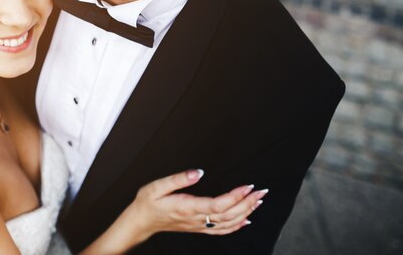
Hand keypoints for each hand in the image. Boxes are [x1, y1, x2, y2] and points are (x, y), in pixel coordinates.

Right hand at [128, 170, 267, 238]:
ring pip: (228, 223)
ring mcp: (198, 225)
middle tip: (261, 191)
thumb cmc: (147, 203)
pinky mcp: (198, 227)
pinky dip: (237, 226)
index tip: (248, 186)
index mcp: (188, 207)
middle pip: (229, 215)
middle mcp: (196, 218)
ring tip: (258, 201)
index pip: (218, 205)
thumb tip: (198, 172)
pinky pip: (221, 230)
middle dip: (248, 203)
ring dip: (246, 212)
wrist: (141, 222)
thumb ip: (179, 178)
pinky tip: (245, 220)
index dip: (235, 196)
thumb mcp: (157, 186)